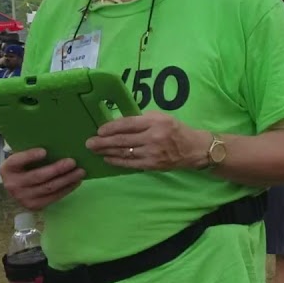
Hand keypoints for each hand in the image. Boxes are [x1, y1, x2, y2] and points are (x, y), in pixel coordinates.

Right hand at [0, 149, 84, 209]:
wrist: (19, 187)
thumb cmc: (26, 166)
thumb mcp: (24, 158)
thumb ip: (33, 152)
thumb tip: (58, 142)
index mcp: (7, 168)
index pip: (17, 161)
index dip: (30, 156)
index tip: (44, 151)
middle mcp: (12, 184)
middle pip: (38, 176)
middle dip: (57, 169)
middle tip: (72, 162)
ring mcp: (22, 197)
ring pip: (48, 188)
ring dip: (67, 179)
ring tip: (80, 172)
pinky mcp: (34, 206)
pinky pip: (53, 197)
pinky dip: (67, 189)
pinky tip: (76, 181)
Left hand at [86, 113, 211, 171]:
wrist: (194, 149)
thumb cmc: (176, 130)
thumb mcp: (162, 118)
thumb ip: (142, 119)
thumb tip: (120, 123)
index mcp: (155, 122)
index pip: (128, 123)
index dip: (111, 127)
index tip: (99, 130)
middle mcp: (153, 137)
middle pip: (122, 139)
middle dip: (103, 141)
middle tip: (89, 142)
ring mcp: (152, 152)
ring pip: (124, 152)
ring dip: (107, 151)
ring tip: (94, 150)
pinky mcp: (152, 164)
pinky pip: (130, 163)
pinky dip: (117, 161)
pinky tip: (107, 158)